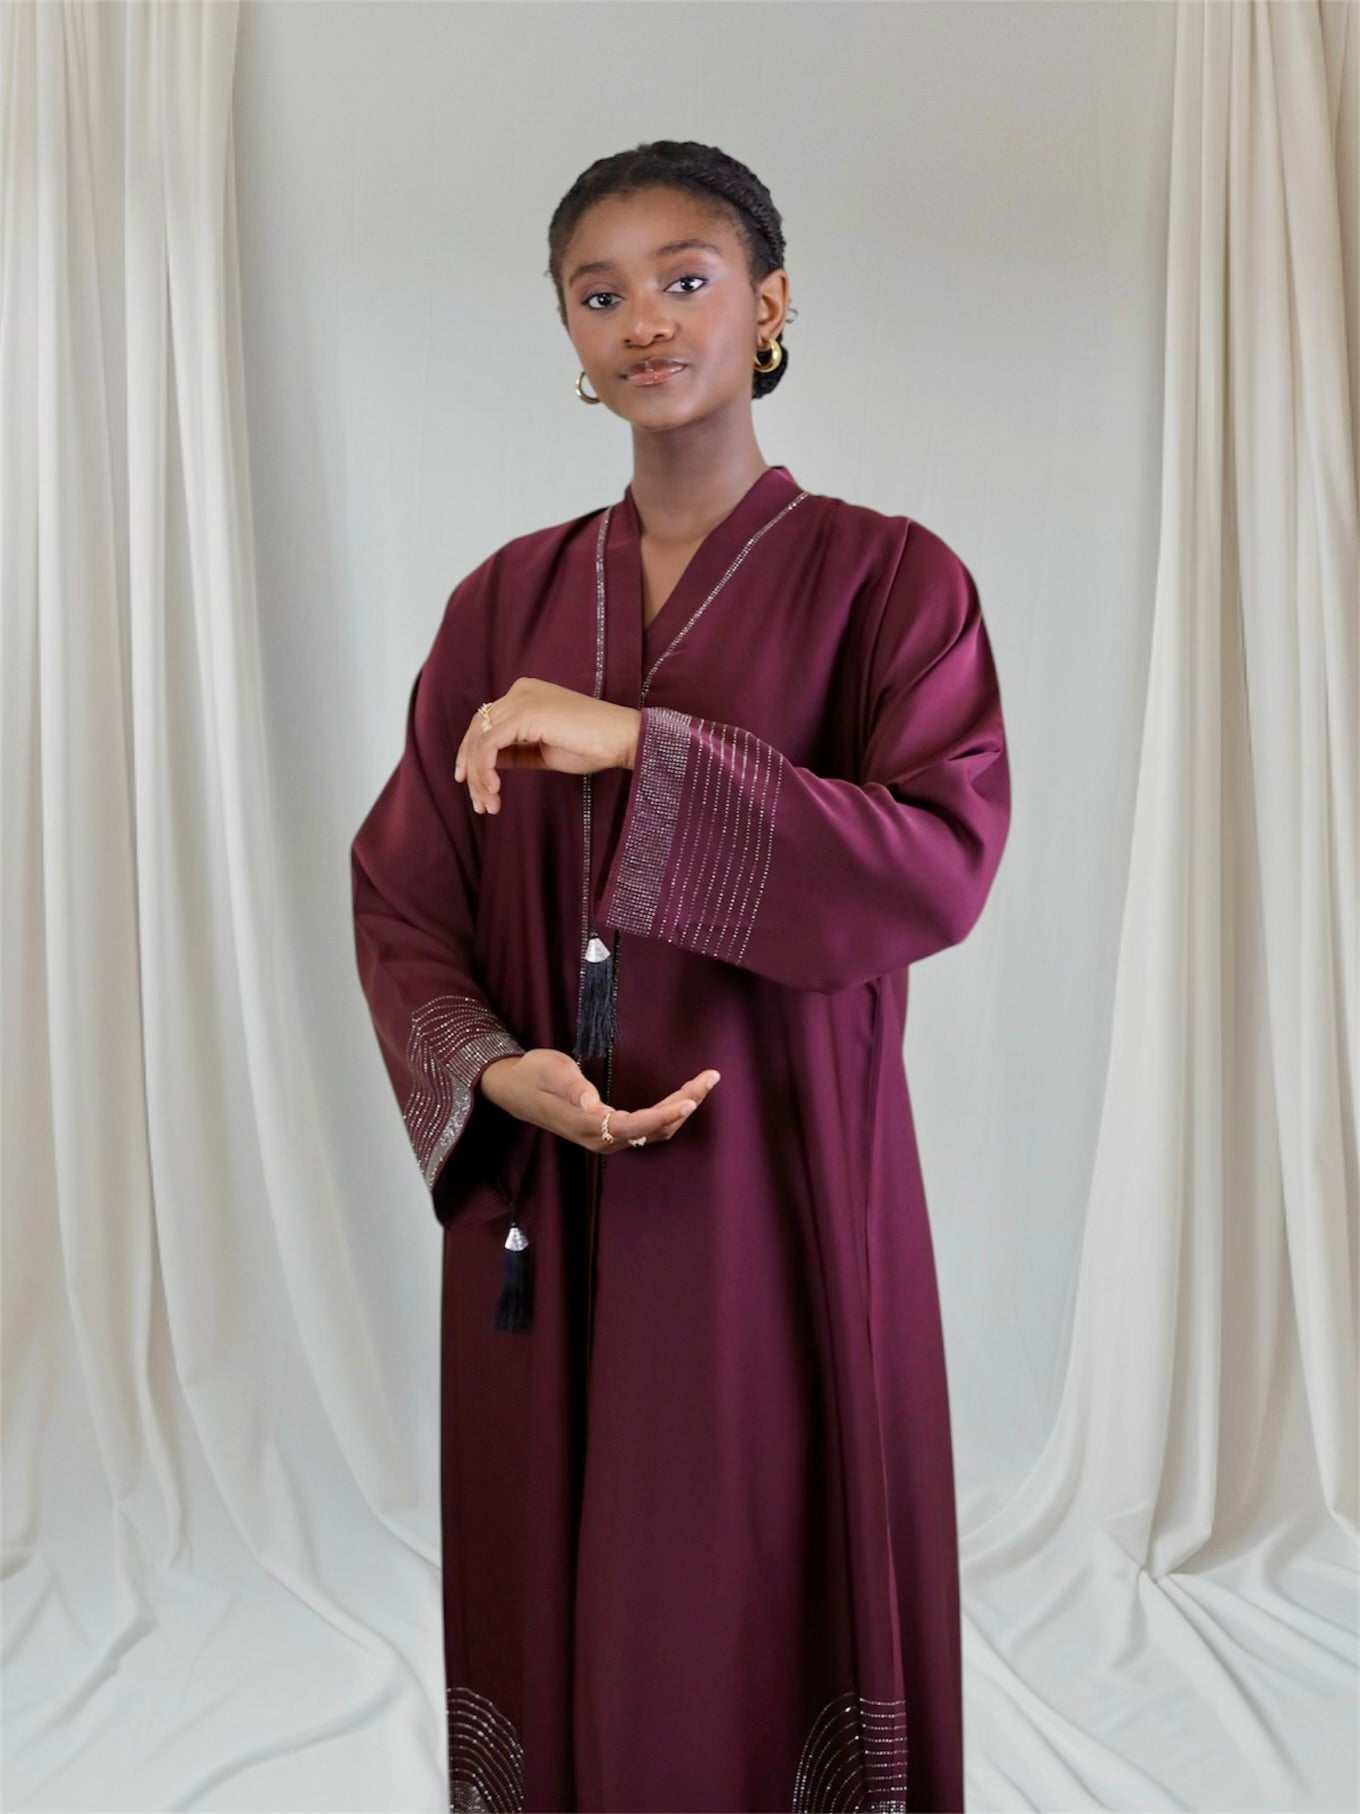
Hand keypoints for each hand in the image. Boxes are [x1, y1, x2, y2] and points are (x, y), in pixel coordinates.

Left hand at [454, 680, 640, 814]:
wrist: (622, 739)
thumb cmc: (592, 746)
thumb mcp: (543, 750)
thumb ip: (516, 751)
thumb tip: (490, 764)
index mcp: (525, 695)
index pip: (486, 724)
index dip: (473, 756)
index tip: (474, 788)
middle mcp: (519, 691)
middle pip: (477, 730)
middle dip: (472, 769)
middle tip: (478, 803)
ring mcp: (521, 699)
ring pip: (480, 739)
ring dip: (479, 777)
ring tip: (489, 805)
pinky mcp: (524, 713)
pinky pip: (489, 744)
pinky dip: (485, 769)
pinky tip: (496, 790)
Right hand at [480, 1050, 719, 1152]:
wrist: (514, 1088)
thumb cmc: (534, 1074)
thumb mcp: (553, 1072)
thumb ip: (574, 1088)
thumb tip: (593, 1104)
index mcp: (589, 1125)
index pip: (637, 1124)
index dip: (664, 1114)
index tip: (690, 1099)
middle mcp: (602, 1138)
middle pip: (654, 1128)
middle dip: (685, 1105)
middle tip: (709, 1078)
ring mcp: (606, 1138)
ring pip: (654, 1130)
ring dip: (681, 1110)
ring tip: (703, 1084)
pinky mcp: (608, 1132)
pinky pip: (646, 1127)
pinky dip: (668, 1113)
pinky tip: (683, 1099)